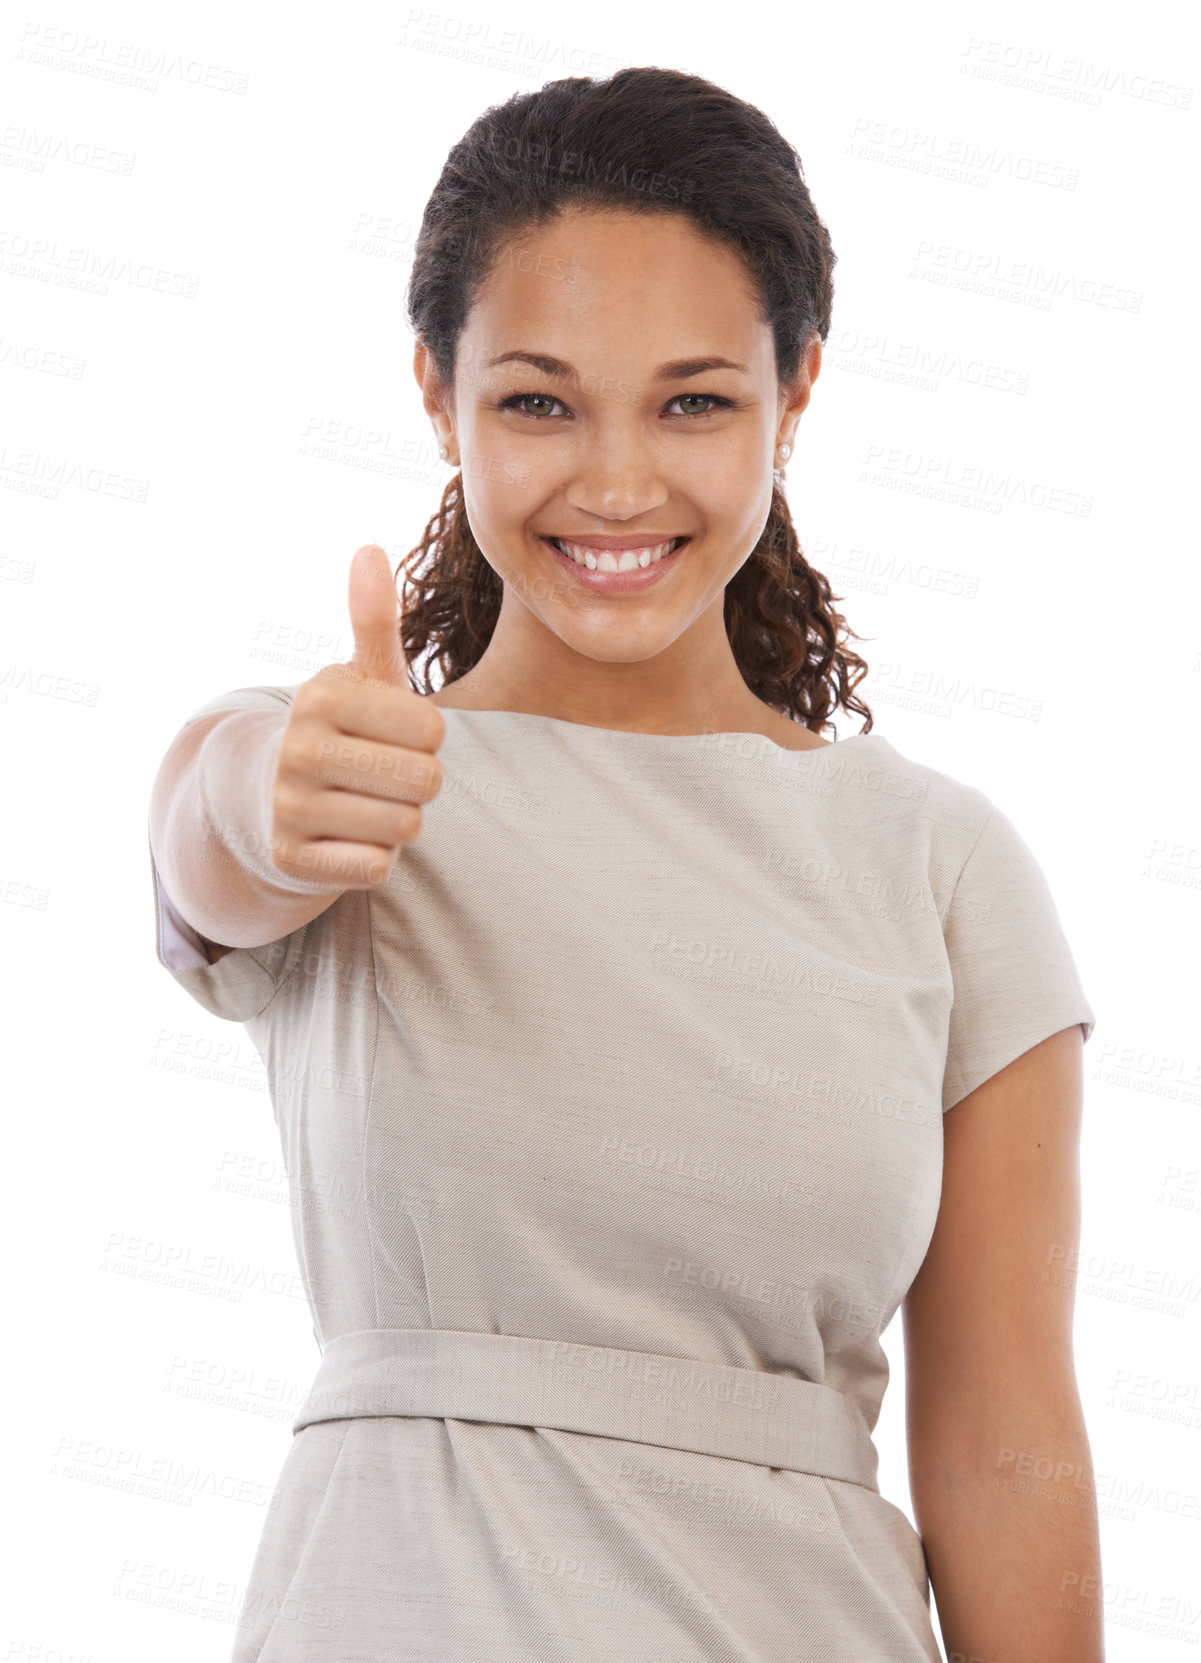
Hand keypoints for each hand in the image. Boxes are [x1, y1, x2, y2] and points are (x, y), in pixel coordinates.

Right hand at [267, 545, 445, 888]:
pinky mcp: (289, 860)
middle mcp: (297, 748)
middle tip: (381, 774)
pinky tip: (344, 838)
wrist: (259, 799)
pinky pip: (375, 867)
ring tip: (363, 803)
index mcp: (322, 695)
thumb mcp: (359, 677)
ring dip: (397, 822)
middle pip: (425, 782)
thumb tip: (368, 549)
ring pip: (404, 828)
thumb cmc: (338, 733)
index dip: (427, 739)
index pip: (433, 730)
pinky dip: (373, 858)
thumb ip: (373, 620)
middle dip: (417, 782)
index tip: (393, 735)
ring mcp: (288, 807)